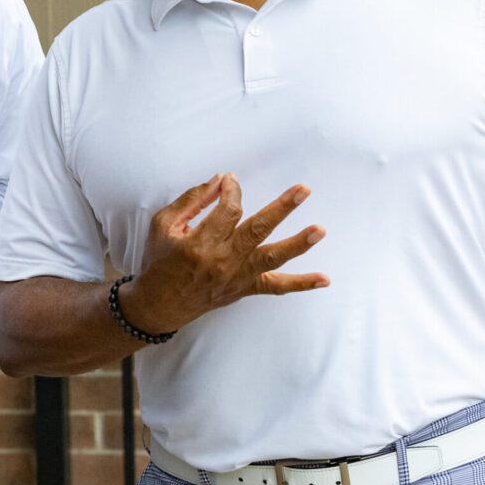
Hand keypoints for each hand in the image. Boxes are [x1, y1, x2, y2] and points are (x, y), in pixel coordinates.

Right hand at [124, 173, 326, 334]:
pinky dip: (301, 284)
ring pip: (272, 257)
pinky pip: (277, 287)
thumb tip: (221, 180)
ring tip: (320, 230)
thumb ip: (192, 200)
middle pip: (257, 229)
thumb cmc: (160, 260)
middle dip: (282, 208)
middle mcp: (222, 260)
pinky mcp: (245, 288)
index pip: (228, 209)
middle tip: (303, 190)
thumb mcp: (163, 224)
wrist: (160, 304)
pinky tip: (324, 279)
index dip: (233, 190)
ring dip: (298, 243)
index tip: (231, 180)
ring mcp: (237, 277)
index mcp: (200, 243)